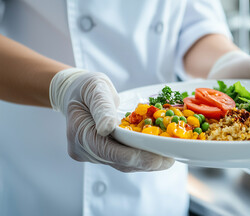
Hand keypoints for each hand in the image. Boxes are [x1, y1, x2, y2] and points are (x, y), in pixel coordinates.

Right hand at [50, 68, 173, 171]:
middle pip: (118, 162)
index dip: (135, 157)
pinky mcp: (100, 154)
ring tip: (167, 160)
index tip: (158, 158)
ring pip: (122, 164)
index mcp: (79, 133)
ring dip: (145, 163)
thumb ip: (102, 108)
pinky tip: (156, 154)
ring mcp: (91, 154)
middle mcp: (83, 150)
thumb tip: (107, 128)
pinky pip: (122, 160)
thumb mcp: (95, 89)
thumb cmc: (86, 87)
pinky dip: (140, 158)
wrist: (76, 92)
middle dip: (146, 162)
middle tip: (169, 161)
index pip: (109, 151)